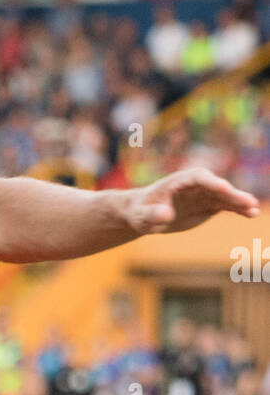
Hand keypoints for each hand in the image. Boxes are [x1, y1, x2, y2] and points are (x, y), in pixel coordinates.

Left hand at [124, 169, 258, 235]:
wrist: (144, 215)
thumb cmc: (140, 213)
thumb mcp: (142, 216)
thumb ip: (153, 214)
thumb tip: (165, 214)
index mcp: (179, 181)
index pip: (199, 179)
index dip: (212, 184)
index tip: (224, 189)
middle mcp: (195, 185)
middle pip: (216, 187)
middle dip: (231, 195)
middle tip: (247, 202)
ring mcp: (204, 194)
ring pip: (225, 197)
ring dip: (240, 203)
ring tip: (253, 211)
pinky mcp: (209, 205)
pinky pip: (226, 206)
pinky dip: (238, 210)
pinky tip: (251, 214)